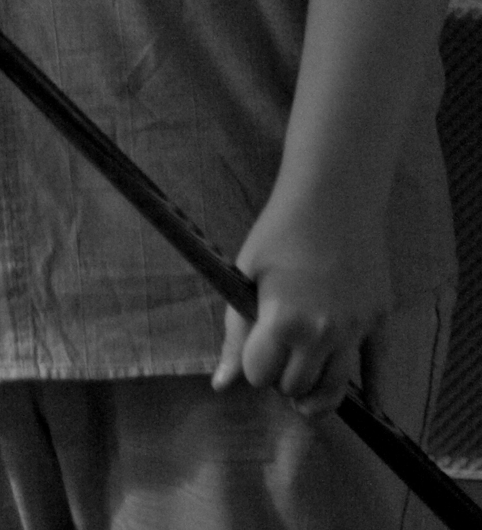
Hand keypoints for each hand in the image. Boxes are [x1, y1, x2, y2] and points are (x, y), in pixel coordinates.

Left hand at [211, 196, 390, 416]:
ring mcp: (356, 329)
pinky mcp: (380, 320)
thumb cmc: (281, 230)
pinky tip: (370, 405)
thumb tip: (221, 384)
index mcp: (284, 321)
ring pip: (335, 390)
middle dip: (281, 379)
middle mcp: (323, 334)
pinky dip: (374, 391)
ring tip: (304, 391)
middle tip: (279, 357)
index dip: (252, 365)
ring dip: (316, 394)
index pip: (260, 376)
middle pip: (297, 388)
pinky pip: (379, 369)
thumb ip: (235, 332)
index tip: (254, 348)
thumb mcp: (247, 274)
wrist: (333, 195)